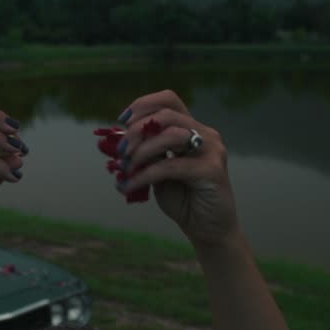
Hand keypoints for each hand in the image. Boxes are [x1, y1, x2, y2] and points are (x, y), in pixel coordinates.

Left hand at [116, 90, 239, 246]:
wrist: (207, 229)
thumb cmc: (183, 200)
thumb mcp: (158, 171)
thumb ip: (146, 153)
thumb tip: (117, 139)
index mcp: (192, 129)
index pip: (168, 100)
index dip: (143, 105)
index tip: (121, 120)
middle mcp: (205, 134)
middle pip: (166, 115)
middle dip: (137, 130)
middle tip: (120, 150)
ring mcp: (212, 150)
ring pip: (170, 136)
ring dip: (141, 151)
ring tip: (125, 169)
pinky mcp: (212, 170)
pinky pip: (171, 166)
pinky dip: (145, 175)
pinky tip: (129, 186)